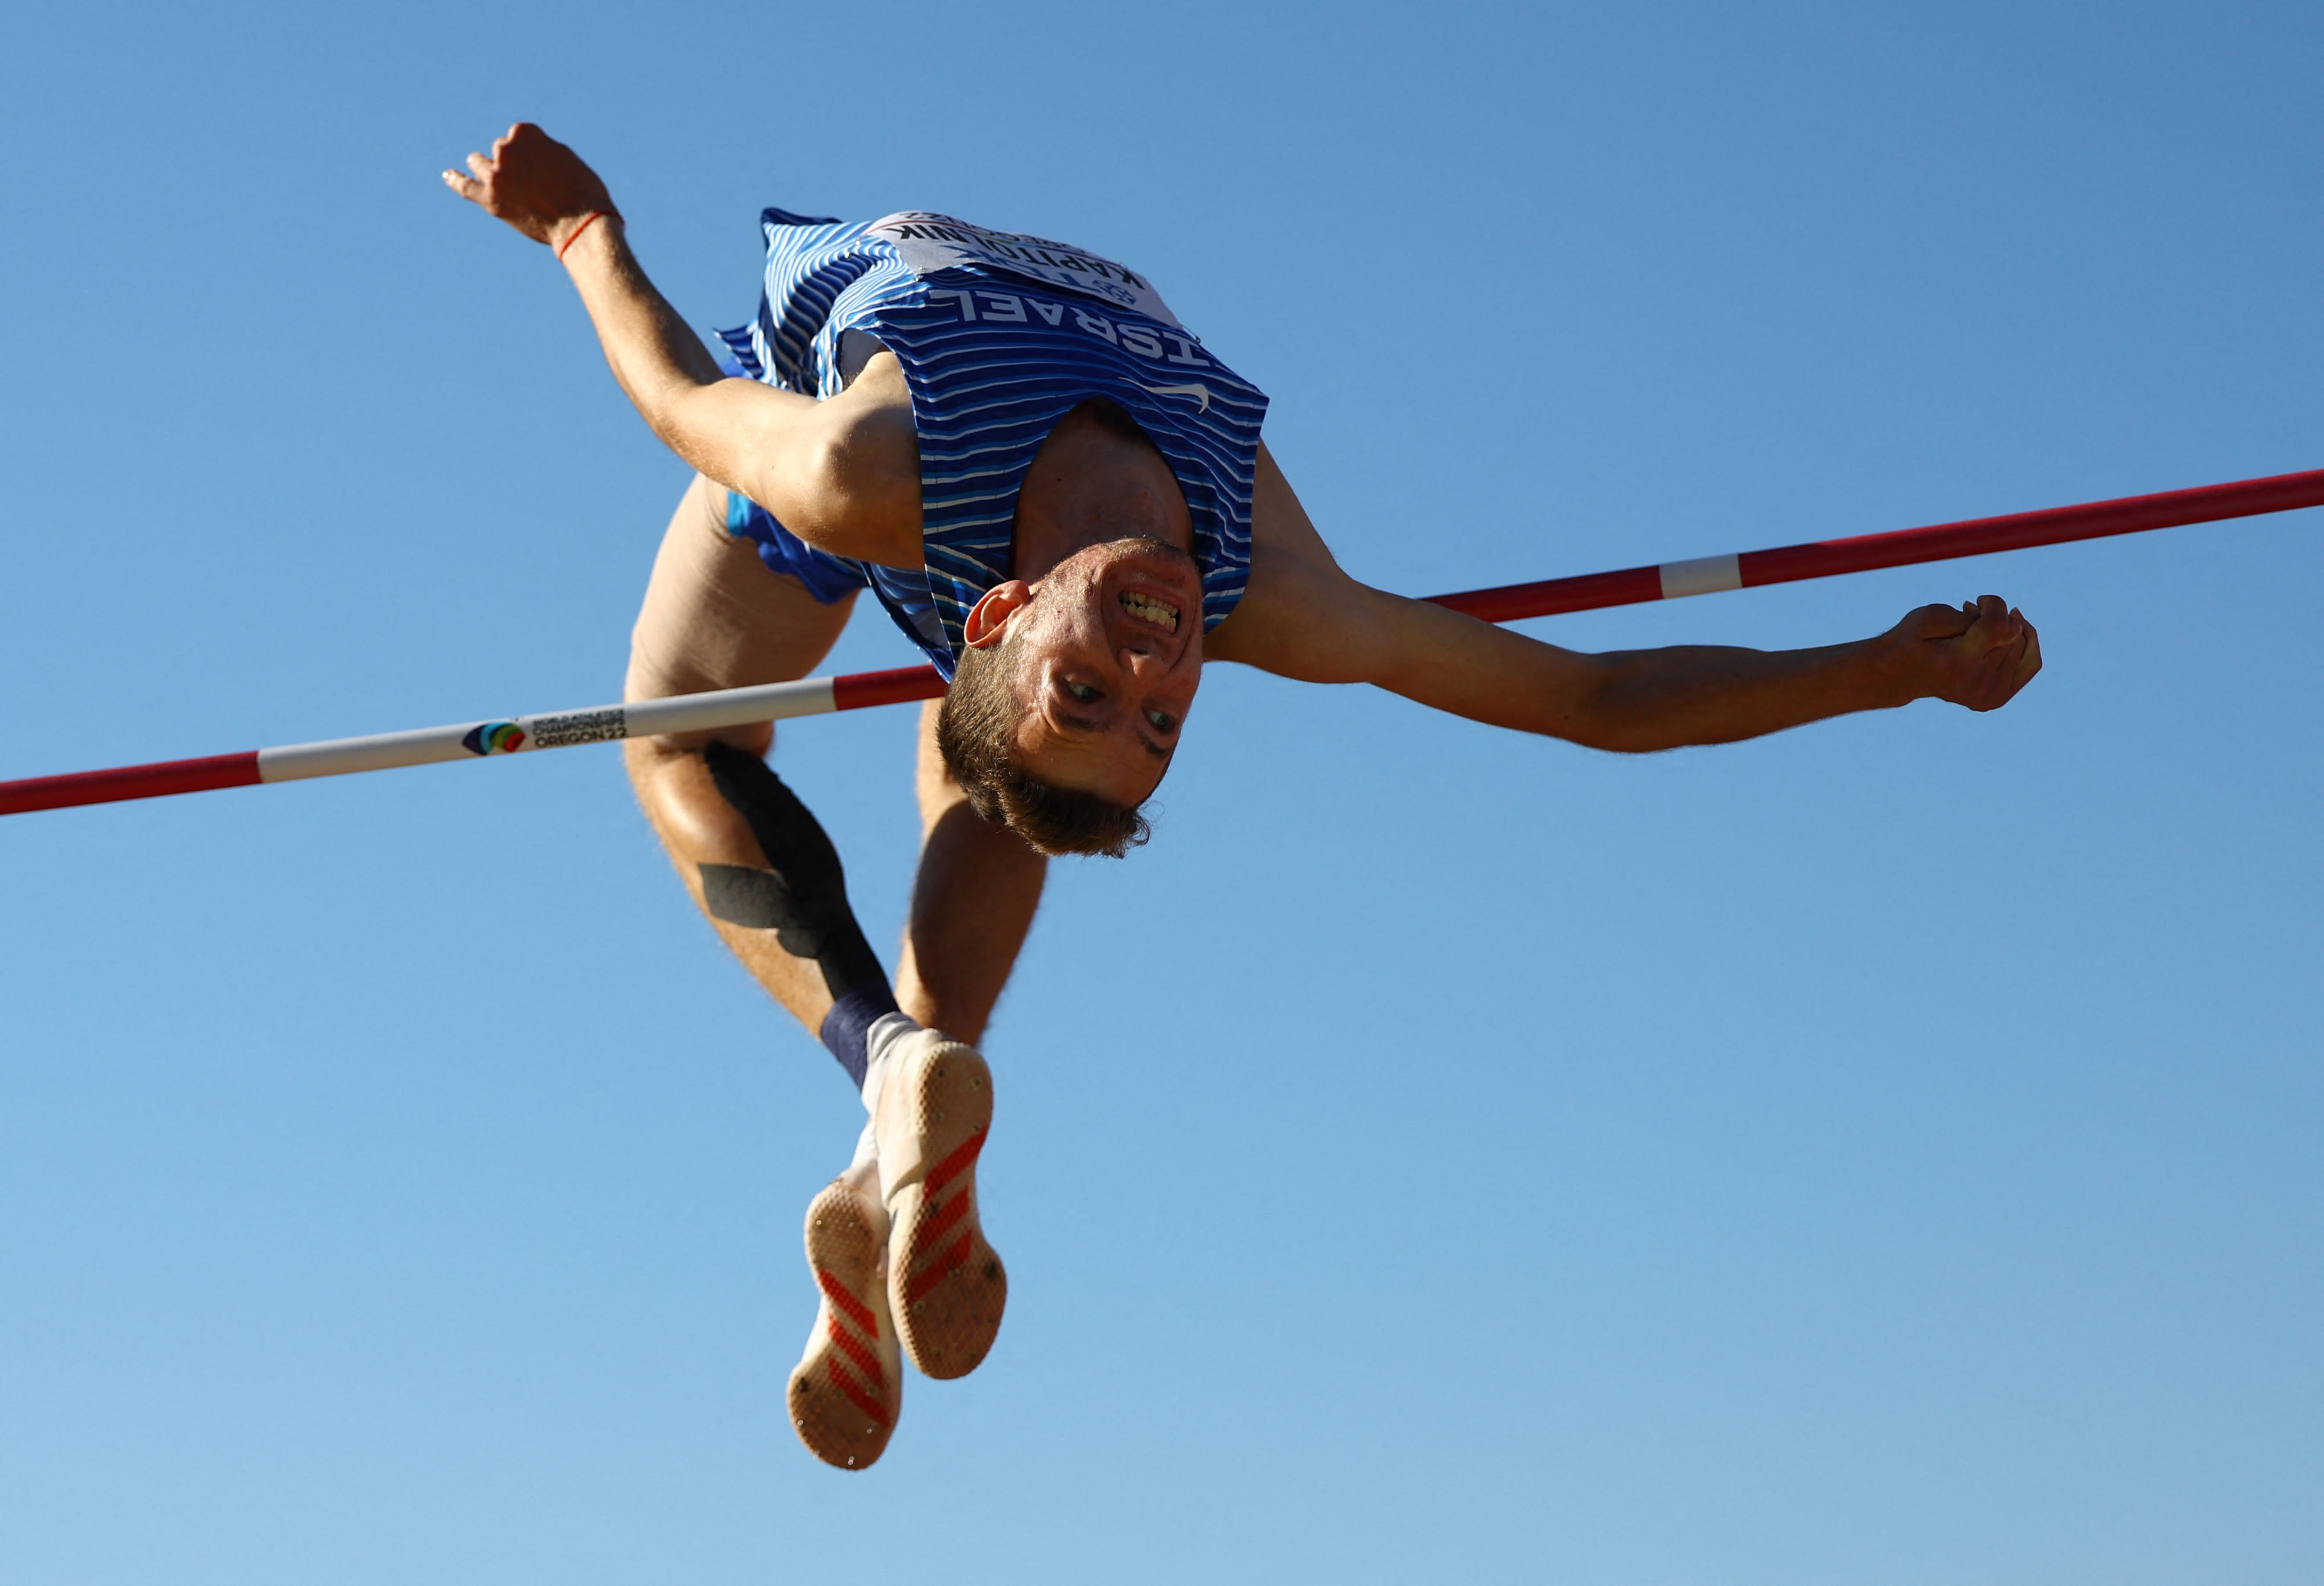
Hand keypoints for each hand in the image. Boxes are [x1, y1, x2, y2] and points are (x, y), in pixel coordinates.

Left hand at [441, 122, 615, 251]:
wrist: (581, 225)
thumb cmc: (583, 192)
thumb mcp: (565, 157)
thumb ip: (541, 149)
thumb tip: (527, 154)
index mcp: (525, 133)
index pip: (518, 135)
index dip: (531, 152)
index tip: (543, 165)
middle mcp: (505, 149)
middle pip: (501, 150)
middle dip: (513, 161)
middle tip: (534, 182)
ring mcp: (495, 175)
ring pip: (480, 162)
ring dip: (485, 166)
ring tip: (491, 173)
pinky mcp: (490, 200)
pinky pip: (465, 186)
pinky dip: (456, 180)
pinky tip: (448, 175)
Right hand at [1881, 594, 2042, 711]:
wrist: (1899, 675)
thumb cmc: (1913, 640)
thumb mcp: (1932, 615)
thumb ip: (1974, 617)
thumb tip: (2014, 626)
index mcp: (1959, 663)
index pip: (2000, 626)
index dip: (1993, 605)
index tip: (1975, 601)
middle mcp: (1977, 684)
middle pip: (2011, 634)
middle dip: (1996, 616)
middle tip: (1971, 614)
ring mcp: (1988, 696)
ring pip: (2022, 645)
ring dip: (2005, 629)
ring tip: (1980, 627)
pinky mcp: (1995, 699)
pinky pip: (2029, 665)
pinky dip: (2024, 645)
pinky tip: (2009, 633)